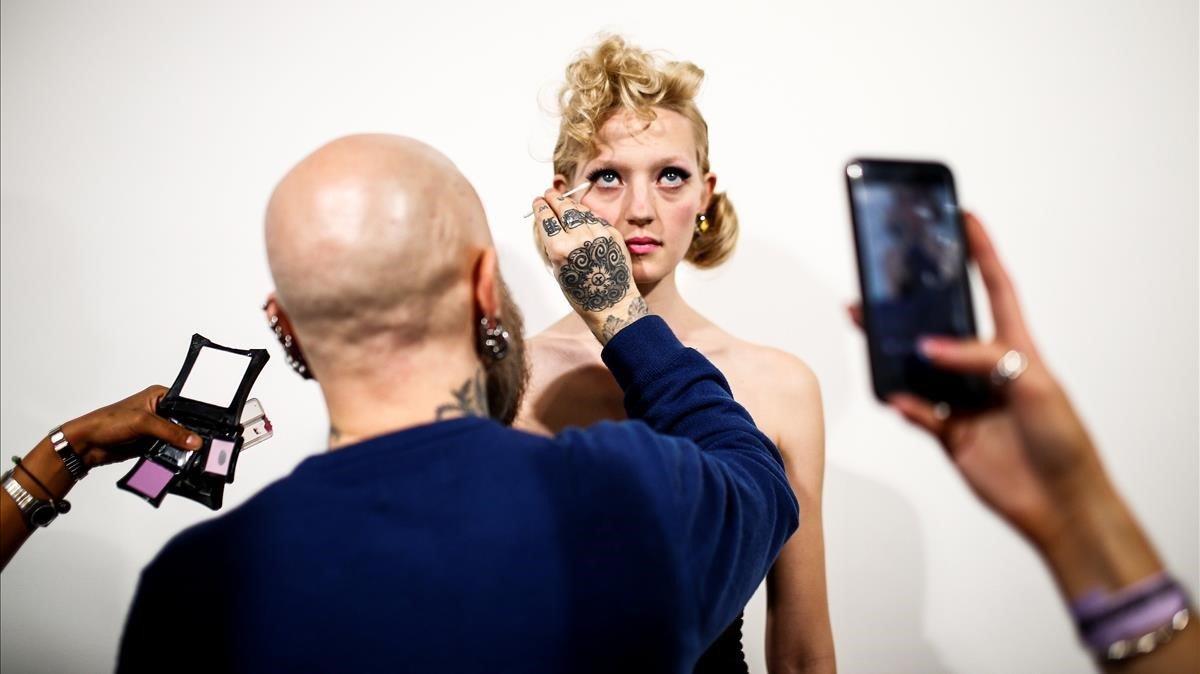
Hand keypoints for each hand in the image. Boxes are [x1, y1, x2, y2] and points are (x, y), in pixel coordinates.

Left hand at [59, 385, 200, 467]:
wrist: (87, 444)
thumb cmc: (108, 422)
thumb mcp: (143, 422)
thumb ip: (171, 431)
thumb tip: (195, 441)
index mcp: (160, 396)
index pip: (187, 403)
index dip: (201, 414)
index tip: (215, 425)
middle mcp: (160, 411)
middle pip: (186, 423)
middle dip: (195, 433)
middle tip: (210, 442)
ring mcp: (157, 429)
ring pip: (179, 438)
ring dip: (185, 447)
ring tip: (200, 454)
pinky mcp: (152, 444)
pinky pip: (170, 451)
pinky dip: (176, 456)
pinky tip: (184, 461)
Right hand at [532, 188, 648, 344]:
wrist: (612, 303)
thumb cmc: (581, 292)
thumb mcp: (559, 269)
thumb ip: (554, 244)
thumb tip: (550, 222)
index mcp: (560, 249)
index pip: (546, 218)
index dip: (540, 207)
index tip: (538, 201)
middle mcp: (579, 238)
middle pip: (563, 207)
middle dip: (554, 198)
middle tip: (549, 193)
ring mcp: (599, 234)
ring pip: (580, 210)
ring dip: (570, 205)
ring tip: (564, 202)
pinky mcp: (613, 234)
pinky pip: (595, 219)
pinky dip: (586, 216)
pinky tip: (582, 217)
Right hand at [850, 213, 1106, 546]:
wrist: (1058, 503)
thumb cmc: (1062, 439)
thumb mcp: (1033, 383)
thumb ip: (981, 360)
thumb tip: (929, 349)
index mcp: (1017, 347)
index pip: (995, 287)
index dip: (981, 252)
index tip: (963, 219)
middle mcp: (987, 369)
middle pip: (941, 325)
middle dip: (912, 304)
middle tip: (883, 285)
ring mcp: (965, 400)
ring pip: (919, 366)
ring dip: (893, 352)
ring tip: (869, 330)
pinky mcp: (948, 432)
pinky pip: (914, 410)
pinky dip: (901, 403)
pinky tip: (894, 396)